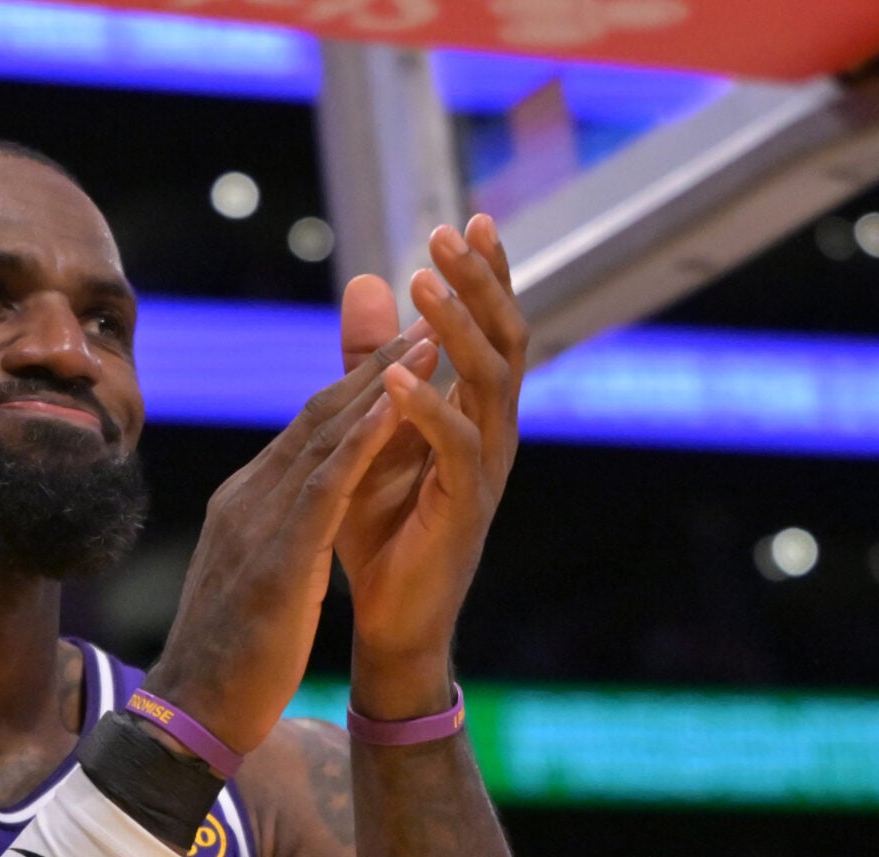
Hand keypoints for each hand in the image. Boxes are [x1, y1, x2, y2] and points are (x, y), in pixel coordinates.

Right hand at [146, 335, 434, 756]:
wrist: (191, 714)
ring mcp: (259, 523)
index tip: (399, 358)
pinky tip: (397, 408)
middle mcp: (249, 499)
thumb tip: (295, 529)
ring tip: (426, 344)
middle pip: (317, 418)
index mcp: (246, 507)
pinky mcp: (278, 556)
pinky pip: (326, 485)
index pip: (306, 436)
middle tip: (424, 325)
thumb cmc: (227, 664)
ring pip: (324, 437)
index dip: (354, 392)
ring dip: (380, 386)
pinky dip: (363, 440)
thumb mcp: (257, 586)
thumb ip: (274, 546)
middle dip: (374, 369)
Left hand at [335, 215, 527, 718]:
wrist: (390, 617)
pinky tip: (399, 377)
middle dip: (481, 284)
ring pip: (492, 384)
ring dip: (457, 330)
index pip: (494, 327)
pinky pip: (455, 449)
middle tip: (448, 234)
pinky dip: (429, 409)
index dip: (490, 274)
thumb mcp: (372, 425)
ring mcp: (486, 471)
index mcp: (479, 412)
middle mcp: (495, 434)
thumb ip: (372, 358)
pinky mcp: (465, 510)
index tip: (471, 218)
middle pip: (507, 341)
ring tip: (424, 283)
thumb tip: (372, 278)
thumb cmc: (384, 524)